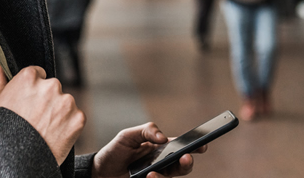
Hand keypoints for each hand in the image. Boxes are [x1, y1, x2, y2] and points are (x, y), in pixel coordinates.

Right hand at [0, 52, 84, 164]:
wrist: (16, 159)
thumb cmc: (2, 128)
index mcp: (29, 77)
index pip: (38, 75)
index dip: (32, 92)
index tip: (26, 105)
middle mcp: (50, 85)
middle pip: (52, 88)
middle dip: (46, 101)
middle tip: (34, 120)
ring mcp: (66, 102)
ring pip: (65, 103)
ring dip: (58, 113)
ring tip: (42, 129)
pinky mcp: (78, 118)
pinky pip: (76, 118)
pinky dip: (68, 127)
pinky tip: (54, 135)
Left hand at [92, 122, 206, 177]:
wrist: (100, 171)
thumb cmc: (116, 151)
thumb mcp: (128, 135)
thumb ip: (146, 131)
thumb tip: (163, 137)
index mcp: (161, 149)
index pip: (181, 147)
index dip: (194, 146)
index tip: (203, 144)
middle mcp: (162, 164)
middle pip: (182, 166)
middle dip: (187, 163)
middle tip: (185, 158)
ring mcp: (156, 176)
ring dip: (166, 176)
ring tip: (153, 173)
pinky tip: (148, 176)